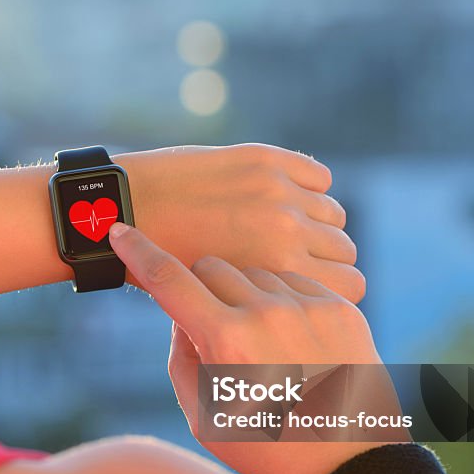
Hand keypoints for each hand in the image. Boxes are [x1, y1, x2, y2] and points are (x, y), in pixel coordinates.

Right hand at [109, 222, 404, 473]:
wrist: (347, 465)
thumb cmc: (265, 447)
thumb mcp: (201, 414)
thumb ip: (181, 355)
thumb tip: (183, 314)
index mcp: (226, 340)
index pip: (168, 279)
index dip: (138, 252)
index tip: (121, 232)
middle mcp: (268, 313)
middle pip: (211, 267)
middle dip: (201, 289)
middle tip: (213, 327)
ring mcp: (310, 307)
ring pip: (255, 272)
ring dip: (245, 296)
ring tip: (262, 344)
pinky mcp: (341, 308)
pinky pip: (296, 282)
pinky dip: (282, 301)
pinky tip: (291, 340)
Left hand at [116, 144, 364, 302]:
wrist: (122, 210)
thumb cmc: (159, 275)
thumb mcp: (217, 312)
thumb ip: (266, 310)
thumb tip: (301, 313)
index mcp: (277, 279)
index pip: (351, 286)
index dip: (331, 291)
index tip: (309, 292)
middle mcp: (286, 234)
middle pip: (344, 250)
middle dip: (323, 259)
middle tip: (292, 263)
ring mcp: (278, 193)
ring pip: (334, 214)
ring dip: (315, 224)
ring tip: (281, 233)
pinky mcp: (267, 160)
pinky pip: (319, 177)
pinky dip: (308, 189)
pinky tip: (282, 202)